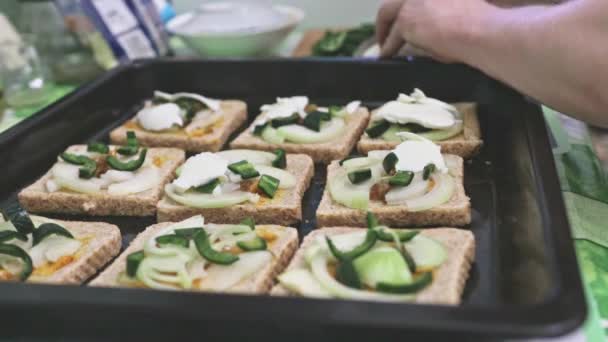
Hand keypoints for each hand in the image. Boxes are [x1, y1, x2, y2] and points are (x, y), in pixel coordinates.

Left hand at [376, 0, 492, 61]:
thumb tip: (427, 28)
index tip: (403, 17)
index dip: (405, 8)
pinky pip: (392, 37)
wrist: (480, 29)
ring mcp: (411, 1)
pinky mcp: (406, 19)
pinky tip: (386, 55)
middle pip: (394, 2)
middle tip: (385, 30)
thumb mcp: (457, 7)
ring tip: (383, 44)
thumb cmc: (479, 21)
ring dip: (383, 29)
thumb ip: (438, 11)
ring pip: (389, 13)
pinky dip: (388, 47)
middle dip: (387, 16)